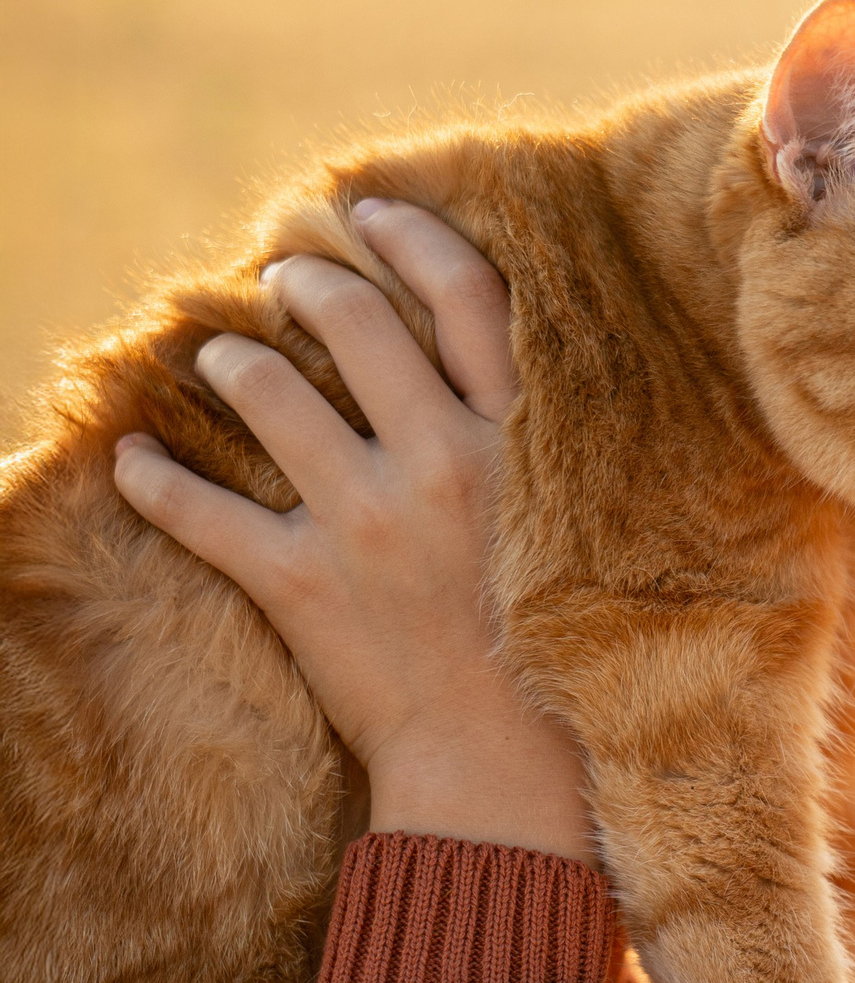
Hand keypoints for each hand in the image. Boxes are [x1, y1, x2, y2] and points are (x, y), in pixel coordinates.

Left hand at [113, 200, 593, 865]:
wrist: (512, 767)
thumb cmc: (572, 657)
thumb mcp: (596, 532)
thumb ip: (559, 457)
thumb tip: (539, 397)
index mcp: (525, 443)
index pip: (468, 297)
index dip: (413, 239)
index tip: (372, 215)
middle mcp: (445, 461)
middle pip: (357, 322)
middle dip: (307, 285)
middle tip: (285, 280)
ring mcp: (368, 520)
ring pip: (270, 392)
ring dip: (233, 362)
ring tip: (223, 358)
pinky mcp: (303, 584)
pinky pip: (201, 513)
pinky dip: (155, 483)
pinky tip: (131, 464)